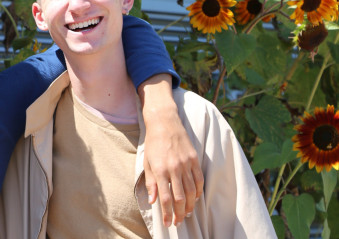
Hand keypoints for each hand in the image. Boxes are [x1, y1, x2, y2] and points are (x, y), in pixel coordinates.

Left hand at [138, 74, 203, 226]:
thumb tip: (153, 201)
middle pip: (180, 198)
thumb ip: (150, 183)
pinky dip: (198, 192)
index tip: (168, 223)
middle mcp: (174, 168)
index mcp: (160, 170)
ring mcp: (186, 163)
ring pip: (191, 191)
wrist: (164, 122)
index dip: (168, 213)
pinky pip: (199, 180)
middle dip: (179, 213)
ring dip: (189, 205)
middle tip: (177, 222)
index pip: (166, 198)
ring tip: (186, 214)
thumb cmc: (153, 143)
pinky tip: (195, 199)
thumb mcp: (147, 163)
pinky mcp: (194, 159)